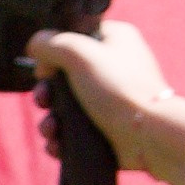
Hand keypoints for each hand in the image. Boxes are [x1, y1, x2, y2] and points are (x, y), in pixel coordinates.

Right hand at [23, 16, 177, 174]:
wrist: (149, 136)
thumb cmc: (119, 88)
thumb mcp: (80, 54)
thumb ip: (52, 43)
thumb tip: (35, 44)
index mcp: (115, 41)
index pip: (75, 39)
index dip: (53, 54)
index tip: (44, 70)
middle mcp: (114, 68)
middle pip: (65, 77)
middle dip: (46, 93)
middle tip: (43, 101)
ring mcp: (111, 101)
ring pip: (67, 108)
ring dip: (50, 120)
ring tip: (50, 130)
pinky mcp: (108, 129)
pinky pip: (76, 132)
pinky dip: (62, 139)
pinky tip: (56, 145)